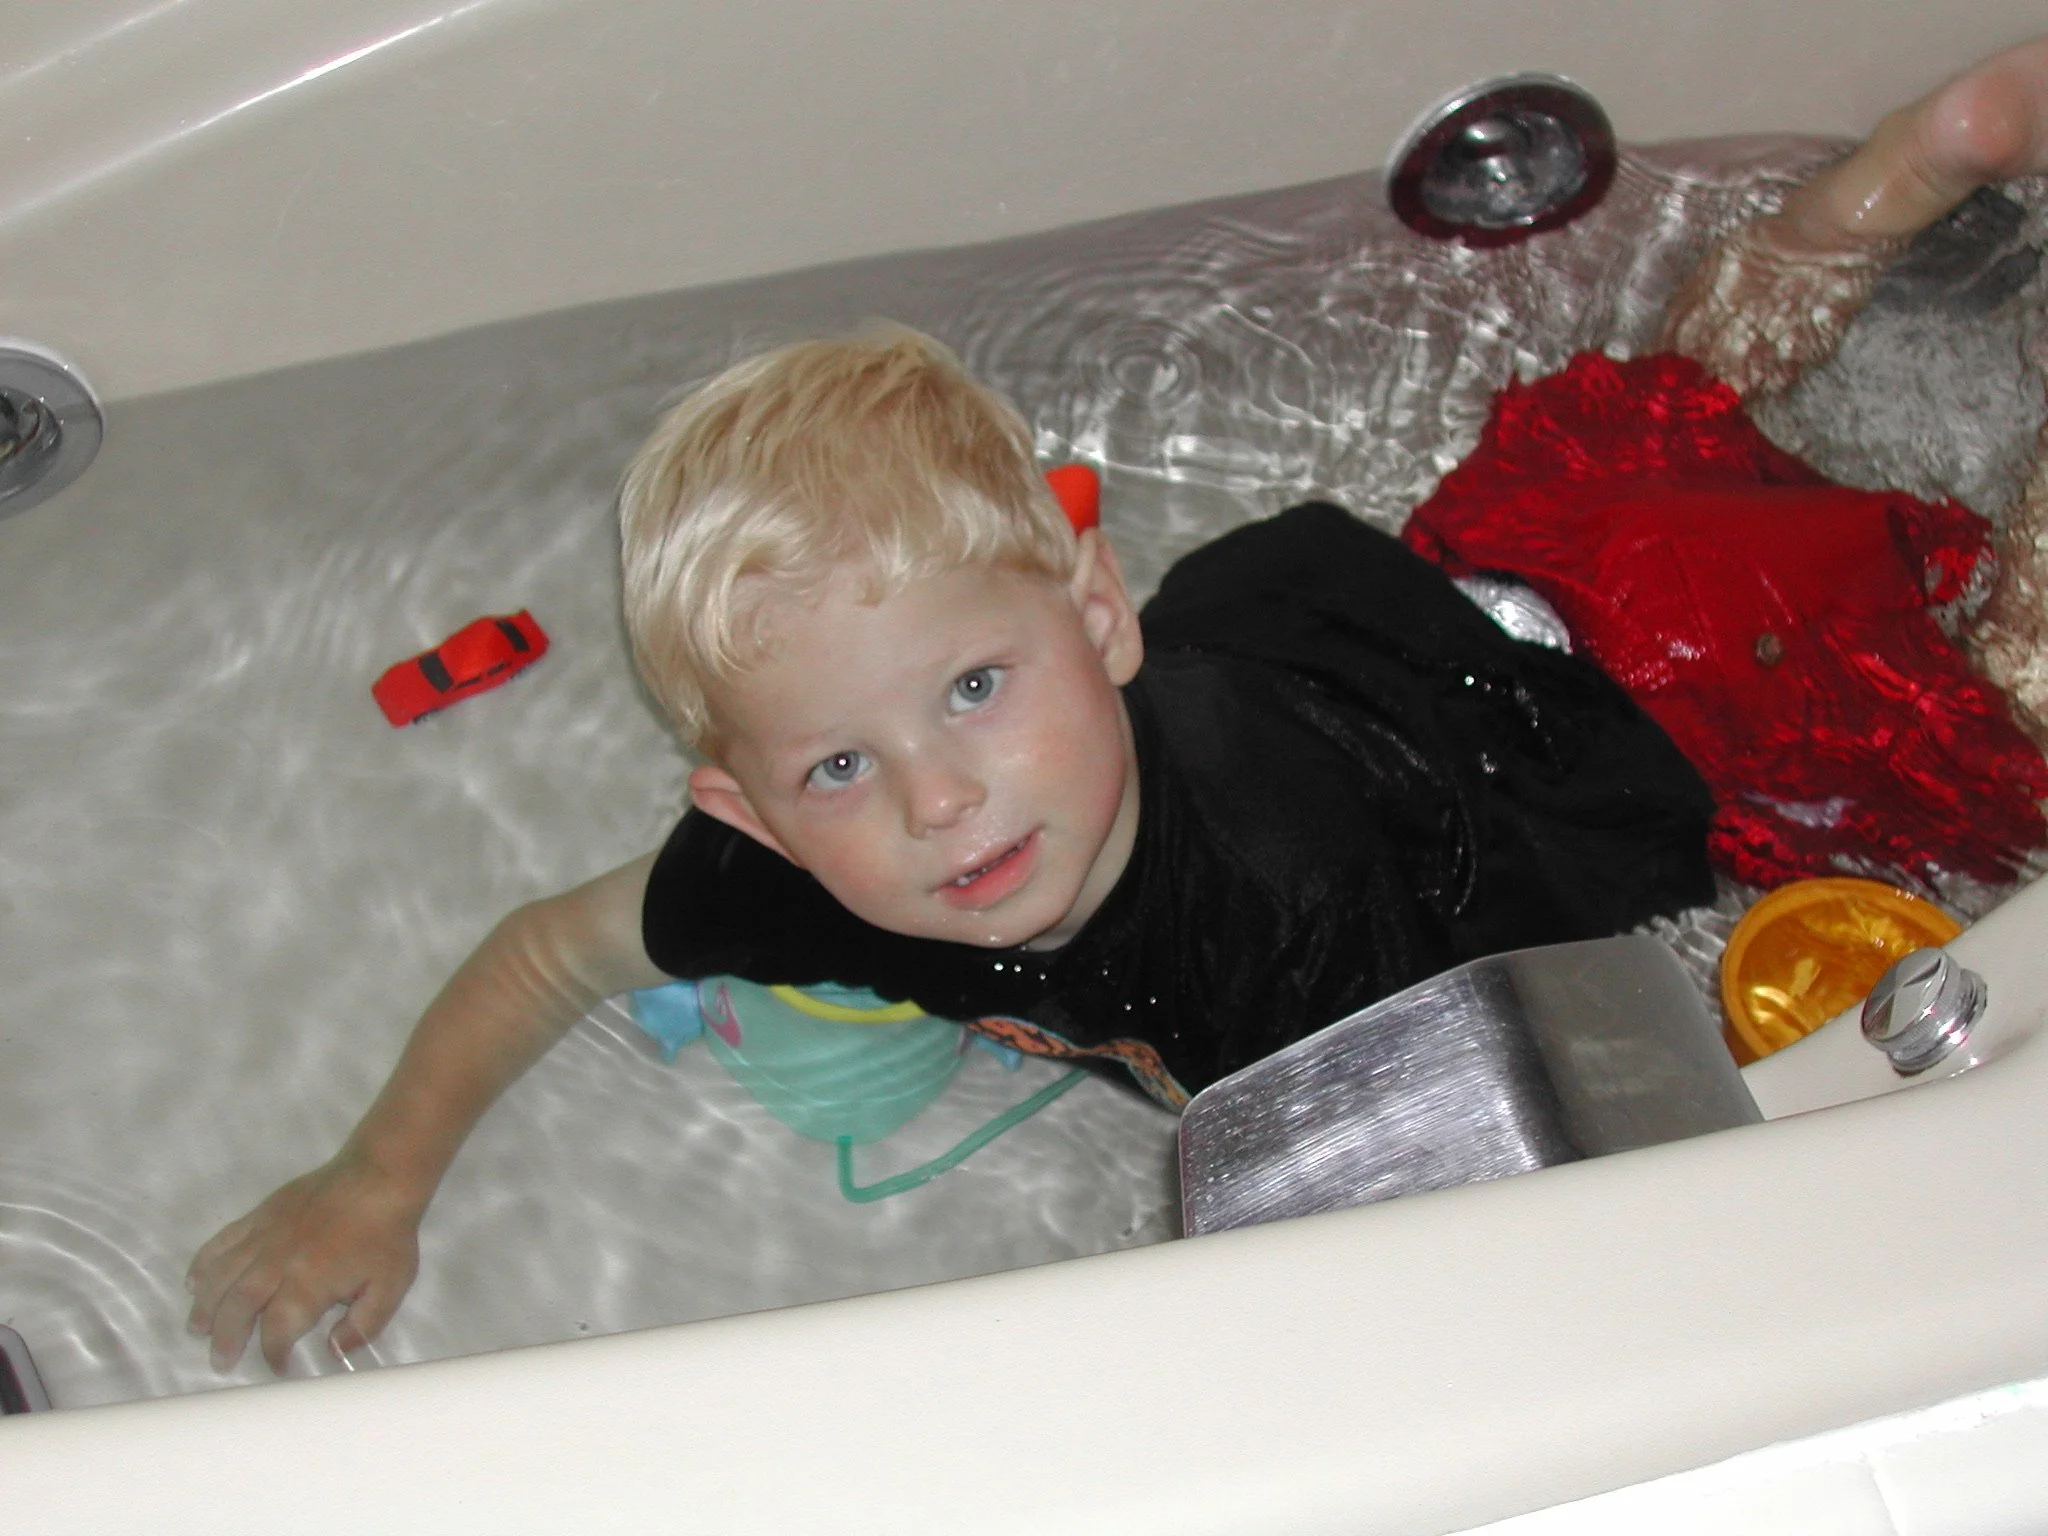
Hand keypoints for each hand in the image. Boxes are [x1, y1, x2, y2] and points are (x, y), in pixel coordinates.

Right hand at [185, 1147, 425, 1373]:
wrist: (379, 1176)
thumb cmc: (387, 1235)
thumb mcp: (391, 1286)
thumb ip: (364, 1325)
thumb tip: (334, 1352)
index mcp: (309, 1284)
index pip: (278, 1330)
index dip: (274, 1353)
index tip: (278, 1366)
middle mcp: (278, 1262)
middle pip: (238, 1306)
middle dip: (226, 1338)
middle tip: (220, 1361)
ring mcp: (264, 1236)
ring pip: (222, 1276)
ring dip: (206, 1305)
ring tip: (197, 1328)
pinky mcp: (260, 1214)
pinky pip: (222, 1241)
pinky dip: (204, 1262)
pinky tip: (194, 1281)